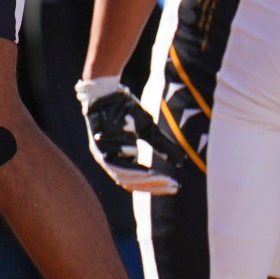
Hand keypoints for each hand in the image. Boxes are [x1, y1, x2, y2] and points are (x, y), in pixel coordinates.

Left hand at [76, 77, 178, 194]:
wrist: (106, 91)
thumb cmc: (125, 108)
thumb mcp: (147, 129)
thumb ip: (161, 145)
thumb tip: (181, 162)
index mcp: (119, 157)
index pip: (137, 179)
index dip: (156, 184)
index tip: (174, 186)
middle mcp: (109, 160)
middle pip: (132, 182)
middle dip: (154, 186)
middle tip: (173, 186)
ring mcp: (102, 155)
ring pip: (125, 177)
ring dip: (147, 181)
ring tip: (165, 181)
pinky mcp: (98, 149)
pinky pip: (116, 166)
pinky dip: (134, 171)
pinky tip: (150, 173)